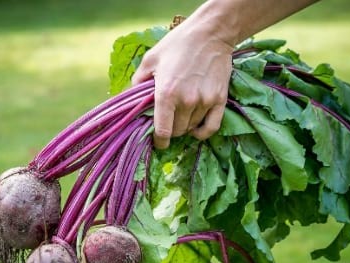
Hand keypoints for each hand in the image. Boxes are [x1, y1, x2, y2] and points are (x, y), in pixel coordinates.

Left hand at [132, 20, 233, 148]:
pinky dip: (202, 132)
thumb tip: (130, 103)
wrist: (210, 33)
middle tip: (167, 122)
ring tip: (180, 115)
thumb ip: (137, 83)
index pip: (162, 132)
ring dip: (184, 127)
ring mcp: (204, 101)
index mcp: (166, 94)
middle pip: (177, 132)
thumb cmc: (177, 44)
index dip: (158, 141)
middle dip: (170, 131)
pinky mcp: (219, 99)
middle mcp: (186, 101)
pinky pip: (211, 127)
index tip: (157, 142)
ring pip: (191, 128)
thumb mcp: (150, 60)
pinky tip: (195, 129)